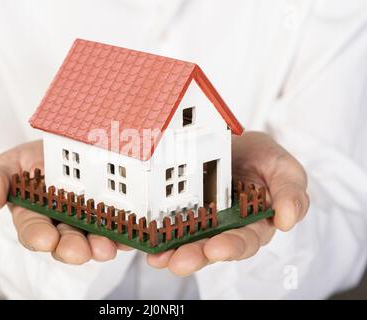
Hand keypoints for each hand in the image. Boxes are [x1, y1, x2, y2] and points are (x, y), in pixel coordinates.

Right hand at [0, 140, 131, 264]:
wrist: (66, 148)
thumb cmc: (35, 162)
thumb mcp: (9, 164)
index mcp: (36, 216)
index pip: (34, 231)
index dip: (38, 237)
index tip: (45, 239)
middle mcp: (64, 224)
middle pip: (67, 242)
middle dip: (73, 249)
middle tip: (80, 251)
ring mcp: (90, 222)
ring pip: (95, 240)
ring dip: (101, 246)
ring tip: (106, 247)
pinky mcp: (115, 217)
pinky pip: (123, 229)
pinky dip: (128, 234)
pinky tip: (132, 235)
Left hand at [146, 131, 309, 275]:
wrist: (234, 141)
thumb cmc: (262, 159)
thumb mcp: (284, 169)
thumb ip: (290, 193)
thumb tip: (287, 220)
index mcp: (253, 224)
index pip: (244, 241)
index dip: (231, 247)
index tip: (217, 248)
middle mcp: (224, 228)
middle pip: (210, 248)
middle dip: (195, 257)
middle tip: (180, 262)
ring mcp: (200, 220)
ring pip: (186, 241)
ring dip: (172, 251)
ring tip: (158, 258)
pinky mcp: (179, 210)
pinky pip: (166, 225)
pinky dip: (155, 235)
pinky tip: (145, 242)